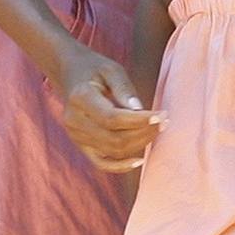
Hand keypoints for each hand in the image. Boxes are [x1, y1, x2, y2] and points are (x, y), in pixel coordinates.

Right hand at [55, 46, 164, 173]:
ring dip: (139, 144)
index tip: (161, 115)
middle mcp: (75, 121)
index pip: (113, 118)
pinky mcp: (81, 145)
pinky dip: (121, 166)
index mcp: (80, 98)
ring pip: (112, 150)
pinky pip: (101, 163)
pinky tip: (139, 161)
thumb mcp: (111, 69)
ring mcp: (76, 136)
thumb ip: (125, 89)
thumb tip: (140, 111)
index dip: (139, 121)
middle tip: (164, 121)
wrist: (70, 74)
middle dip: (144, 133)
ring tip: (157, 129)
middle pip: (114, 138)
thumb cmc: (94, 68)